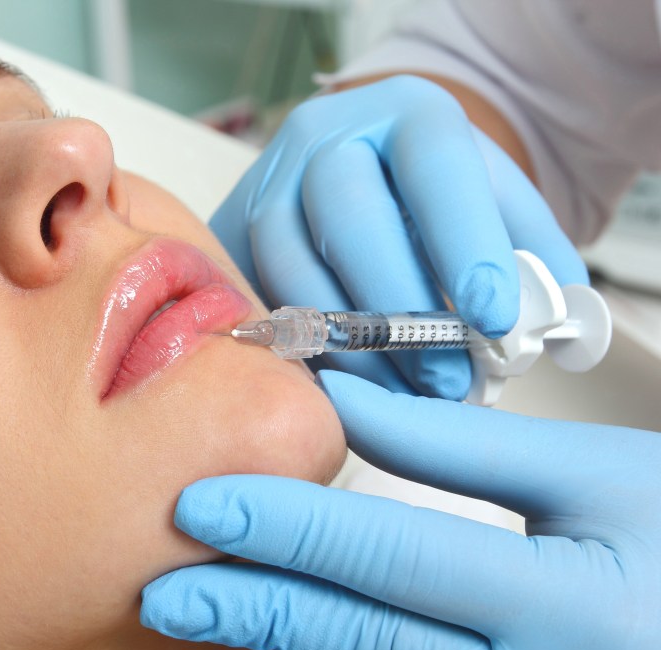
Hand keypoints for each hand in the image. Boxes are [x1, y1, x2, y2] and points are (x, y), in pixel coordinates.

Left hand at [141, 371, 660, 649]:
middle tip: (164, 587)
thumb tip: (339, 405)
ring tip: (200, 611)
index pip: (399, 557)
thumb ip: (460, 448)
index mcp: (572, 607)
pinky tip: (282, 638)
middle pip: (366, 640)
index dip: (294, 528)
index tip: (205, 504)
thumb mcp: (594, 480)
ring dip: (282, 643)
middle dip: (257, 609)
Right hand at [211, 76, 587, 398]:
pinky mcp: (232, 228)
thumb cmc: (432, 198)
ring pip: (292, 261)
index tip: (496, 320)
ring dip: (349, 343)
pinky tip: (347, 385)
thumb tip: (556, 329)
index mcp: (407, 113)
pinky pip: (254, 292)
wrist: (351, 170)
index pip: (437, 165)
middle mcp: (327, 134)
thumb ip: (533, 255)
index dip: (466, 243)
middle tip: (447, 381)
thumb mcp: (492, 202)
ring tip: (402, 397)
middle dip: (400, 309)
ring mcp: (269, 180)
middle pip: (350, 215)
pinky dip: (301, 346)